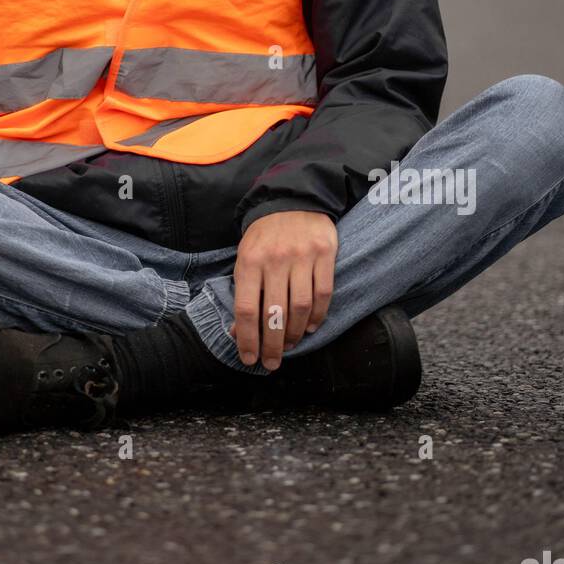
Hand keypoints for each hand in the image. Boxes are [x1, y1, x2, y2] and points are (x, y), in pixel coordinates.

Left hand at [228, 210, 337, 369]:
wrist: (291, 200)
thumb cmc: (264, 236)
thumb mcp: (245, 257)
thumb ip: (243, 291)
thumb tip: (238, 332)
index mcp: (250, 261)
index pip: (246, 309)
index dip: (247, 339)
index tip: (249, 359)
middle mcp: (275, 259)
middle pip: (274, 314)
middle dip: (272, 345)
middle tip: (272, 363)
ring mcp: (302, 256)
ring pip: (300, 307)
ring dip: (294, 333)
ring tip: (288, 345)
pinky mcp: (325, 253)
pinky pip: (323, 293)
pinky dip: (317, 316)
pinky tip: (309, 327)